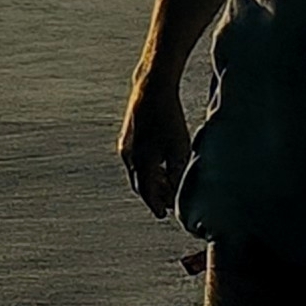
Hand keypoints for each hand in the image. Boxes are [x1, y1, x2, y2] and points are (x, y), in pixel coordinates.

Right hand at [119, 74, 195, 218]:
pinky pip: (135, 160)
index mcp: (141, 162)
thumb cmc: (169, 119)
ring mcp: (126, 145)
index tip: (164, 215)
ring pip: (137, 172)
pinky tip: (158, 164)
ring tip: (166, 184)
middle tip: (167, 203)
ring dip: (150, 181)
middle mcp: (129, 156)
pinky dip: (146, 168)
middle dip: (153, 195)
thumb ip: (176, 173)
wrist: (151, 90)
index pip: (147, 192)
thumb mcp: (179, 149)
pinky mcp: (127, 136)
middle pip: (140, 184)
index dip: (156, 205)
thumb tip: (176, 190)